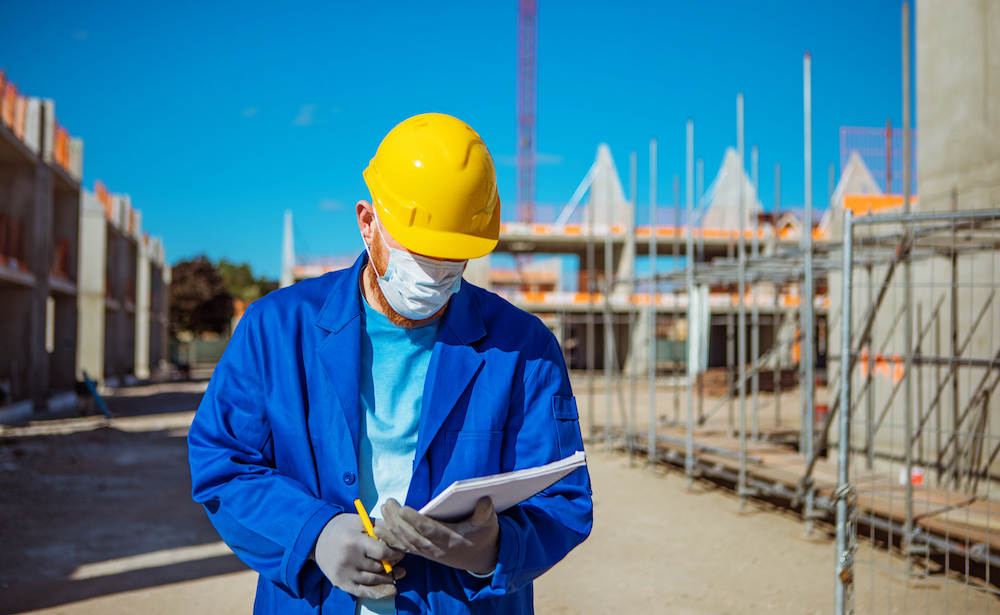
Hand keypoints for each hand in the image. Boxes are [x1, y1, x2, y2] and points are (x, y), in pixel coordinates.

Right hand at [313, 513, 405, 598]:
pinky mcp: (341, 583)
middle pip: (378, 567)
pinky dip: (379, 593)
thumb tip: (399, 533)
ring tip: (400, 574)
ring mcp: (344, 573)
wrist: (316, 539)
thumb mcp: (359, 521)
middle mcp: (348, 559)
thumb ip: (379, 525)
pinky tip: (392, 591)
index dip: (395, 553)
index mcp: (354, 541)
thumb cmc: (342, 527)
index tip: (400, 551)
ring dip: (389, 578)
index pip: (382, 553)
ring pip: (373, 580)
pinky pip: (363, 592)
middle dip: (393, 565)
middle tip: (401, 561)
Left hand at [375, 497, 498, 575]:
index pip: (430, 530)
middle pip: (412, 535)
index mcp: (452, 539)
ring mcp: (429, 553)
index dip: (415, 521)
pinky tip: (379, 530)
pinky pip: (404, 548)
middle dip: (397, 520)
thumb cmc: (484, 537)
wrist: (481, 558)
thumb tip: (485, 500)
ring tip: (381, 511)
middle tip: (388, 503)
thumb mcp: (489, 524)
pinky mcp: (424, 553)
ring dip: (391, 528)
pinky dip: (390, 539)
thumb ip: (486, 513)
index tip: (403, 508)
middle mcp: (437, 548)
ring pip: (405, 542)